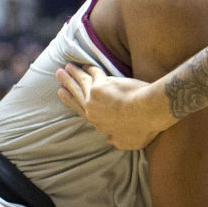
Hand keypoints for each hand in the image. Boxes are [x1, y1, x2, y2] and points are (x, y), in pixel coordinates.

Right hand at [54, 63, 171, 150]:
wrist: (148, 111)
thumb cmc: (143, 127)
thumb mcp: (130, 142)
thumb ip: (118, 141)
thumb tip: (109, 140)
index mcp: (97, 122)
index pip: (80, 110)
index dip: (72, 101)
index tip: (65, 95)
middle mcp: (92, 110)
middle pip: (76, 94)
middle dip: (67, 84)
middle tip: (59, 75)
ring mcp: (94, 96)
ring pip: (81, 82)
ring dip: (73, 73)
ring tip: (66, 67)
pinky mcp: (101, 84)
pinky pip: (93, 73)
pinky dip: (89, 68)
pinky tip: (86, 64)